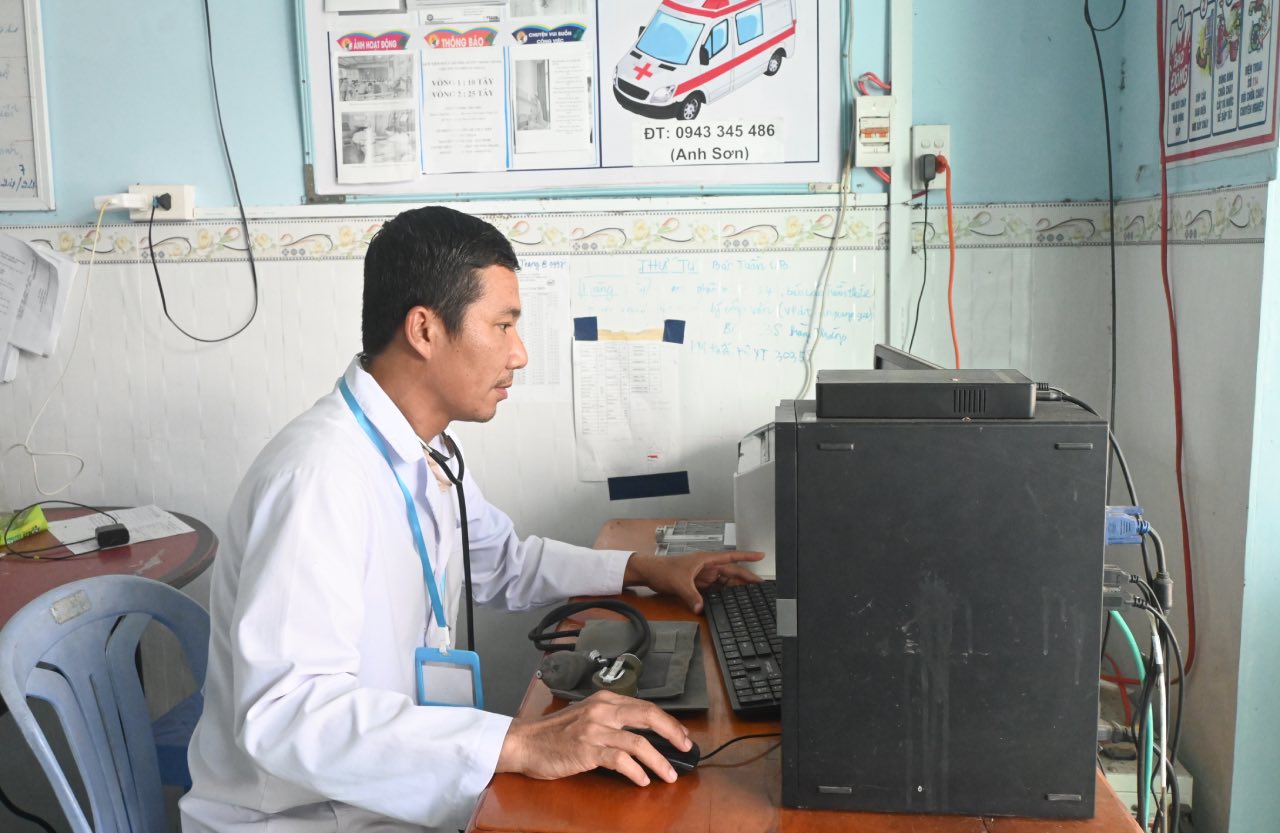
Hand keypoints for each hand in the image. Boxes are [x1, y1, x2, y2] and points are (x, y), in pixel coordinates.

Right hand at [495, 690, 691, 785]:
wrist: (526, 742)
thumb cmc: (555, 733)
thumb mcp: (586, 716)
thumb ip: (612, 720)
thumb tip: (643, 735)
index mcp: (604, 700)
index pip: (645, 706)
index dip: (668, 721)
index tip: (681, 734)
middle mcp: (602, 710)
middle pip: (648, 717)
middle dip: (672, 733)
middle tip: (686, 748)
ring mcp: (594, 730)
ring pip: (638, 742)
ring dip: (658, 761)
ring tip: (669, 774)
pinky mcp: (587, 749)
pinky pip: (619, 760)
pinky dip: (635, 771)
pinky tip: (642, 780)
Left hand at [624, 550, 763, 612]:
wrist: (650, 573)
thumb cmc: (663, 570)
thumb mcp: (679, 583)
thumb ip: (691, 596)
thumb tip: (701, 608)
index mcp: (706, 559)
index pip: (731, 557)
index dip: (747, 556)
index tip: (760, 555)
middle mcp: (707, 566)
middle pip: (731, 571)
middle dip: (746, 576)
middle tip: (761, 584)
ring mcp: (703, 575)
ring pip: (725, 581)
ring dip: (736, 587)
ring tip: (751, 594)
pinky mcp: (699, 584)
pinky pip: (716, 589)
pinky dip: (724, 594)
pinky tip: (731, 600)